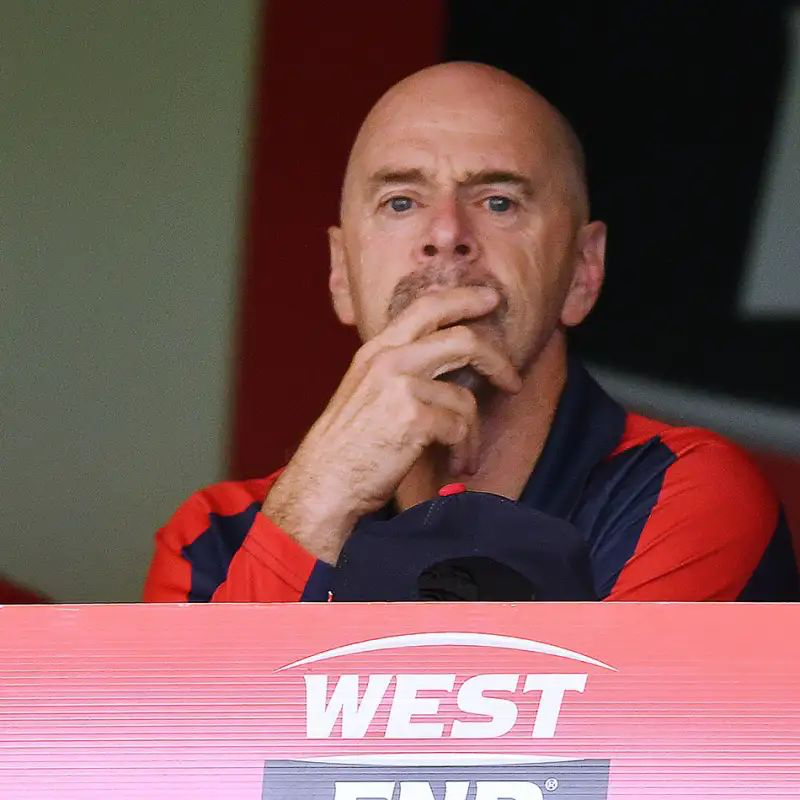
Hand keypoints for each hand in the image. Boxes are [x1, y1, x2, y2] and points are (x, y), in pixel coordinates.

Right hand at [261, 286, 521, 563]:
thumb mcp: (366, 392)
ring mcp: (400, 385)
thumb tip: (445, 368)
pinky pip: (459, 428)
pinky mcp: (414, 417)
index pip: (426, 308)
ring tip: (465, 455)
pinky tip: (455, 466)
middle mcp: (388, 359)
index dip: (463, 299)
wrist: (323, 483)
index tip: (490, 299)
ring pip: (464, 397)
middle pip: (462, 340)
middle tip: (513, 380)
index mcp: (376, 350)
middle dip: (497, 360)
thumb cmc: (347, 447)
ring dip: (474, 433)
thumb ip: (398, 371)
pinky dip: (463, 450)